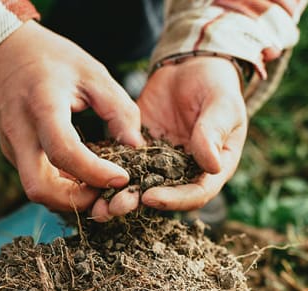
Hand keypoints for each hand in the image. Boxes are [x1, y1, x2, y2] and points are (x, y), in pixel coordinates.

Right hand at [0, 21, 143, 210]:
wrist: (5, 52)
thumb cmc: (52, 59)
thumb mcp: (92, 73)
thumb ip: (118, 109)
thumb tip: (136, 147)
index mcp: (41, 106)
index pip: (63, 151)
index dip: (95, 172)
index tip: (122, 177)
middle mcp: (20, 132)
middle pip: (39, 188)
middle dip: (76, 200)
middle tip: (107, 192)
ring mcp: (11, 147)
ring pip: (37, 190)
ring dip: (69, 197)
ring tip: (99, 185)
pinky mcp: (13, 153)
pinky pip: (36, 179)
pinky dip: (61, 186)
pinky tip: (83, 176)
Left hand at [91, 57, 246, 220]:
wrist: (192, 65)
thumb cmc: (217, 86)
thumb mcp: (221, 106)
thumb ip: (213, 133)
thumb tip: (212, 166)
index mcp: (212, 167)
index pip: (195, 193)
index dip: (174, 200)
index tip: (150, 197)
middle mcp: (185, 171)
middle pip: (162, 195)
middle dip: (137, 203)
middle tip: (113, 207)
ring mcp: (160, 161)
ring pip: (138, 183)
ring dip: (117, 194)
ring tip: (96, 203)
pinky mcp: (139, 146)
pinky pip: (123, 160)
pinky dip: (106, 168)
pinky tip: (86, 175)